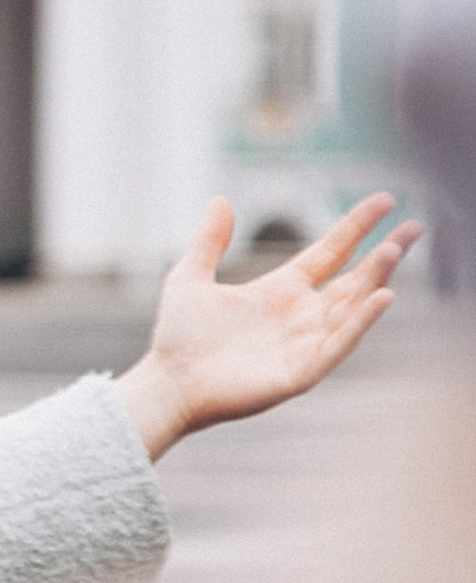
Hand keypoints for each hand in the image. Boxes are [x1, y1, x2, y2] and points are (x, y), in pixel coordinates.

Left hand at [117, 195, 418, 460]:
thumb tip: (220, 198)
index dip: (357, 227)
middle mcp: (300, 315)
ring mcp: (304, 344)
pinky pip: (338, 344)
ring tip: (395, 249)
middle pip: (354, 278)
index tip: (384, 201)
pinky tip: (381, 297)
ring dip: (376, 280)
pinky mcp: (301, 372)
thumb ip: (210, 240)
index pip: (330, 252)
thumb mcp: (190, 277)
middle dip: (385, 254)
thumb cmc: (179, 338)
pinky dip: (360, 322)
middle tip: (416, 227)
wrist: (167, 383)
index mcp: (280, 290)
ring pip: (352, 307)